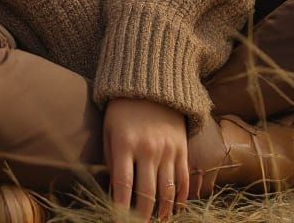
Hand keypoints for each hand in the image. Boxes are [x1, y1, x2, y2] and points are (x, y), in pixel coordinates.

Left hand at [103, 97, 189, 221]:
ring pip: (167, 191)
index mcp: (125, 143)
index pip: (123, 185)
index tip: (118, 222)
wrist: (152, 84)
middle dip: (142, 216)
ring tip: (158, 222)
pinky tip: (175, 209)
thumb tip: (115, 192)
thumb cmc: (123, 110)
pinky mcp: (181, 148)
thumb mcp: (109, 130)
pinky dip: (180, 198)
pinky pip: (183, 179)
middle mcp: (148, 148)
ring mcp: (167, 148)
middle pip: (147, 194)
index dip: (121, 209)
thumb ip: (111, 160)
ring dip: (163, 213)